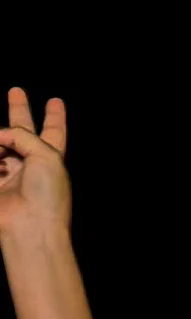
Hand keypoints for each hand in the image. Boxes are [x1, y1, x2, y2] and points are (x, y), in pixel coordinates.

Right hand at [0, 89, 69, 243]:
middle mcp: (31, 161)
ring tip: (5, 163)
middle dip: (18, 110)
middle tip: (15, 91)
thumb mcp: (46, 154)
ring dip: (1, 144)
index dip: (54, 116)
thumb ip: (22, 135)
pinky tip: (1, 169)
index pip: (54, 130)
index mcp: (52, 155)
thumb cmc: (47, 194)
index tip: (57, 102)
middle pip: (22, 130)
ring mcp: (10, 171)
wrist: (29, 226)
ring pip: (0, 144)